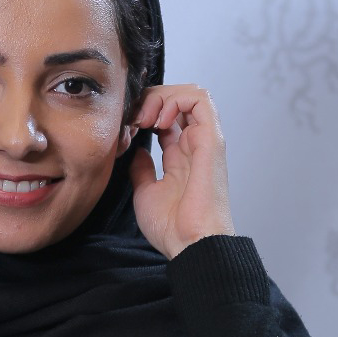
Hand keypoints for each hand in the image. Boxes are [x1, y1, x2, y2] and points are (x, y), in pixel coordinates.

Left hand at [126, 84, 234, 260]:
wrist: (189, 243)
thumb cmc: (172, 227)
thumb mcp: (145, 193)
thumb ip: (142, 170)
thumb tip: (138, 150)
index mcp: (180, 157)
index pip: (166, 118)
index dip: (144, 112)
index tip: (126, 126)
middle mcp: (194, 145)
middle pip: (177, 101)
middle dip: (151, 99)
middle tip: (133, 117)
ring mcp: (204, 140)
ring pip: (190, 93)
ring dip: (163, 96)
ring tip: (145, 117)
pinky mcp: (212, 139)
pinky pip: (200, 100)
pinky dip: (177, 99)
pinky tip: (159, 119)